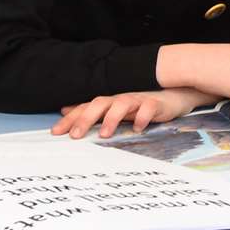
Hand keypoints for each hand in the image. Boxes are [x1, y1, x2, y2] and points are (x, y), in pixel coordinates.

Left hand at [51, 88, 219, 139]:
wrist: (174, 93)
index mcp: (109, 102)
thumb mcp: (115, 109)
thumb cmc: (141, 104)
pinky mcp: (156, 103)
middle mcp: (120, 99)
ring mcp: (138, 99)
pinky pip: (148, 108)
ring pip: (122, 103)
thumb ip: (92, 111)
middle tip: (74, 136)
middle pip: (100, 103)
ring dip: (112, 118)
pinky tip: (138, 128)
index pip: (86, 107)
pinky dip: (142, 117)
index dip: (70, 118)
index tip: (55, 132)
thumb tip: (65, 110)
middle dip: (86, 119)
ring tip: (105, 135)